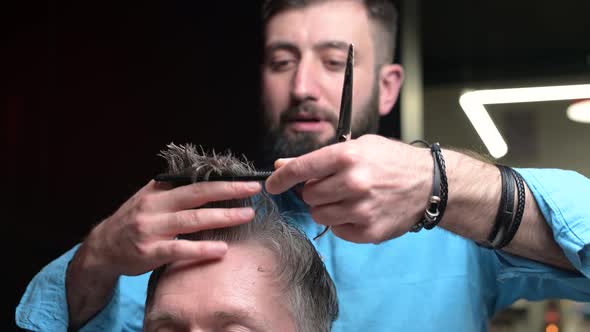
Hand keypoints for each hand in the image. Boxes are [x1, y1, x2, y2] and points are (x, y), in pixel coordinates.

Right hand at [82, 180, 260, 275]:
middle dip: (228, 190)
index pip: (195, 181)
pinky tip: (222, 249)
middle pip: (197, 194)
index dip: (221, 179)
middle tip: (254, 189)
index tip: (245, 177)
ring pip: (192, 220)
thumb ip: (173, 190)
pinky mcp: (149, 253)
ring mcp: (151, 229)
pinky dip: (202, 249)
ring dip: (223, 217)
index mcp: (157, 192)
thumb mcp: (148, 200)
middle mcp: (154, 207)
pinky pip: (179, 249)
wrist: (101, 249)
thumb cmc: (133, 222)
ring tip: (247, 215)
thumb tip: (206, 178)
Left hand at [266, 135, 431, 242]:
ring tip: (347, 198)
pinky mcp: (368, 231)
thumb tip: (282, 165)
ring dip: (326, 208)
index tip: (271, 184)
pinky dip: (342, 222)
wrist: (429, 183)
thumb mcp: (358, 147)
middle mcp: (353, 183)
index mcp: (347, 157)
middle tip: (334, 185)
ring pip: (319, 215)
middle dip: (314, 191)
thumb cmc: (392, 161)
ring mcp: (361, 210)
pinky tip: (359, 210)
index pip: (300, 169)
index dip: (280, 178)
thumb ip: (318, 158)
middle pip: (308, 196)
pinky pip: (336, 230)